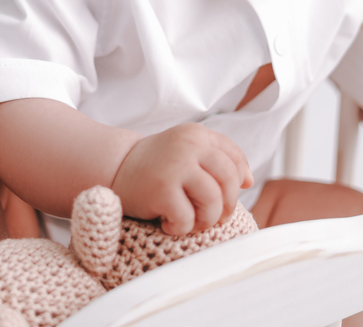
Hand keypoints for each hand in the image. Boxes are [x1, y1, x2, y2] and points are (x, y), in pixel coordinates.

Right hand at [111, 123, 252, 235]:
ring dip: (205, 220)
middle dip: (226, 205)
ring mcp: (175, 166)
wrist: (113, 169)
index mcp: (197, 134)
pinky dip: (181, 228)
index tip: (224, 194)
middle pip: (229, 180)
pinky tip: (168, 223)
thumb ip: (217, 160)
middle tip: (212, 216)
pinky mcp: (162, 189)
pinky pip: (188, 218)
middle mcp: (189, 145)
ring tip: (190, 221)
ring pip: (213, 202)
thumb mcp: (186, 152)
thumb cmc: (155, 167)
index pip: (235, 157)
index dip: (237, 181)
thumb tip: (249, 180)